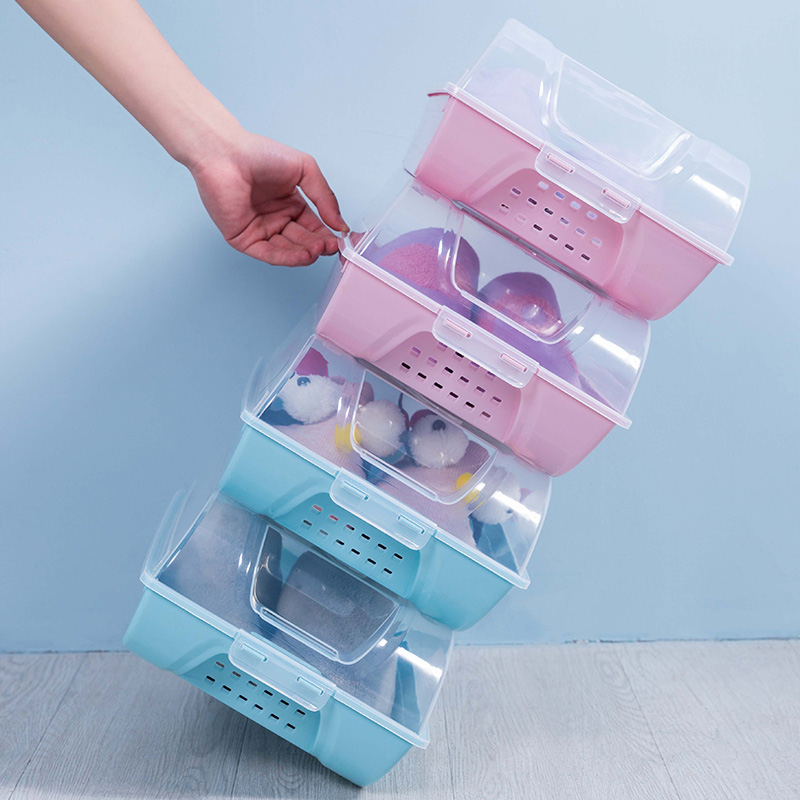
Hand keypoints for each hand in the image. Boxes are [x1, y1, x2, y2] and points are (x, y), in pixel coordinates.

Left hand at [190, 131, 347, 266]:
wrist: (226, 153)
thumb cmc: (259, 153)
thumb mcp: (305, 170)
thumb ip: (325, 198)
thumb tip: (341, 226)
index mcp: (289, 204)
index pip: (313, 227)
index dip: (327, 234)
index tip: (341, 239)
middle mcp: (275, 219)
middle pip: (302, 241)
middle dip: (318, 246)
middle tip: (331, 247)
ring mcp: (259, 231)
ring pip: (288, 251)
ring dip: (306, 254)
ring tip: (320, 250)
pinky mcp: (244, 239)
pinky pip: (269, 254)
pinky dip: (287, 258)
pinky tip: (303, 255)